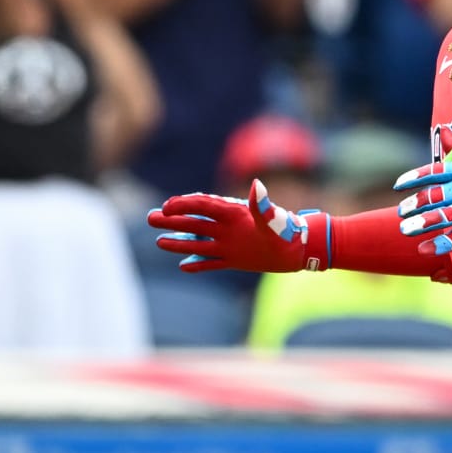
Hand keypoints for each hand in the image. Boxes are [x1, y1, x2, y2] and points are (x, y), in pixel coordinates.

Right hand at [149, 180, 331, 272]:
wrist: (301, 250)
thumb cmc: (289, 232)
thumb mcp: (276, 221)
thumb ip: (263, 207)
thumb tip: (257, 185)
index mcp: (234, 214)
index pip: (203, 206)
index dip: (184, 205)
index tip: (167, 207)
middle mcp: (228, 227)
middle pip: (195, 221)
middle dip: (173, 220)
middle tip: (150, 217)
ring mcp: (230, 244)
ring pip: (199, 242)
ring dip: (179, 242)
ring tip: (158, 241)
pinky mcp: (236, 260)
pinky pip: (212, 262)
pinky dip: (198, 265)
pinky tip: (183, 266)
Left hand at [395, 157, 451, 253]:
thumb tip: (443, 129)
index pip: (435, 172)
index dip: (415, 178)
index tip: (398, 185)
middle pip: (435, 196)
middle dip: (415, 204)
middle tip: (401, 211)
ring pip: (443, 217)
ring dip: (422, 223)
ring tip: (405, 229)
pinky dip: (439, 244)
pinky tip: (423, 248)